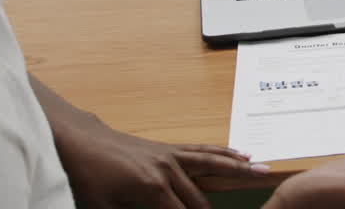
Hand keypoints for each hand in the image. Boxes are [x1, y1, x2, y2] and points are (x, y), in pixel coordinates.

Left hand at [58, 120, 267, 208]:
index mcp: (152, 188)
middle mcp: (168, 169)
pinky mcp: (170, 148)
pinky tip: (241, 154)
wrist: (81, 142)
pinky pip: (203, 151)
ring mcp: (171, 156)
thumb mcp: (106, 208)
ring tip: (263, 171)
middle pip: (201, 200)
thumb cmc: (89, 177)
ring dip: (239, 170)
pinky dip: (224, 153)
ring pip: (213, 165)